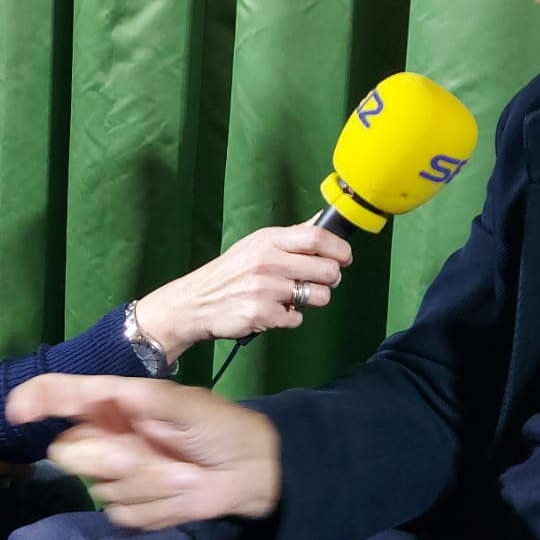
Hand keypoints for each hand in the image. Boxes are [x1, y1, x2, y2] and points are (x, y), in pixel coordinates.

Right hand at [6, 374, 280, 528]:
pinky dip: (157, 507)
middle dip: (104, 458)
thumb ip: (141, 400)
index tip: (17, 411)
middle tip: (141, 454)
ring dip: (145, 484)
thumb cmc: (218, 426)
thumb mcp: (183, 404)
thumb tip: (99, 395)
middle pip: (68, 452)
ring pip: (100, 487)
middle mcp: (108, 437)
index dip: (36, 401)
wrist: (250, 471)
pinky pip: (123, 513)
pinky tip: (181, 496)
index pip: (62, 397)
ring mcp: (118, 474)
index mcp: (115, 404)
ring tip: (182, 474)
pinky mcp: (132, 506)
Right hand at [134, 222, 351, 356]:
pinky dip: (290, 318)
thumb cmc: (230, 272)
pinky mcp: (263, 315)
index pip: (317, 237)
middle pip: (327, 270)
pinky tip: (273, 310)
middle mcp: (268, 262)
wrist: (195, 302)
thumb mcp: (256, 245)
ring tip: (294, 297)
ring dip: (312, 300)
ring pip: (318, 297)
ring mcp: (266, 290)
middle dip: (331, 278)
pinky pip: (297, 319)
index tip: (345, 257)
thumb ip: (291, 237)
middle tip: (320, 281)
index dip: (339, 248)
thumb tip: (322, 221)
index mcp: (268, 241)